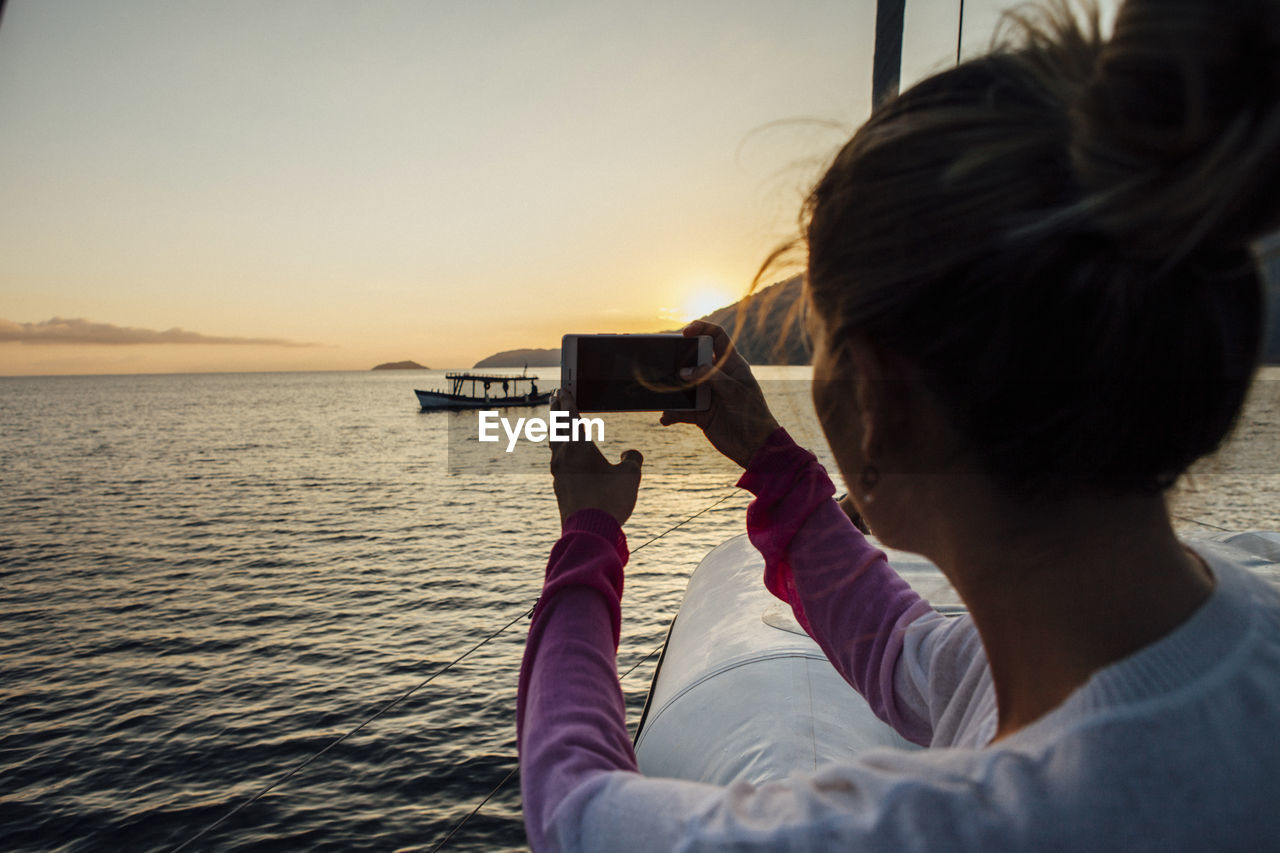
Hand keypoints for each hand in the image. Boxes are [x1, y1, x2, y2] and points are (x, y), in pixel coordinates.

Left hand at [549, 390, 643, 525]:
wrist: (588, 532)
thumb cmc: (610, 501)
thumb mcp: (630, 477)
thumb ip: (632, 460)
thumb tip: (628, 454)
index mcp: (578, 447)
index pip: (570, 417)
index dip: (568, 401)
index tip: (563, 389)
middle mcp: (563, 456)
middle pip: (557, 426)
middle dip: (557, 410)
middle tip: (555, 396)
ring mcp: (558, 473)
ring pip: (554, 444)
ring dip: (556, 428)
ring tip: (557, 422)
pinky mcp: (559, 487)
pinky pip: (557, 460)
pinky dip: (560, 449)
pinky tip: (565, 455)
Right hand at [660, 321, 780, 467]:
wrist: (756, 448)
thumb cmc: (753, 415)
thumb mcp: (735, 391)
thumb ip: (711, 377)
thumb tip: (684, 371)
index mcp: (731, 365)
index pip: (717, 337)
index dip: (702, 328)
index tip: (686, 332)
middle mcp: (717, 376)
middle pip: (693, 359)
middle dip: (678, 359)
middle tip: (667, 364)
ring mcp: (708, 394)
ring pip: (683, 385)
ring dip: (672, 390)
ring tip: (662, 394)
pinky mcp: (701, 413)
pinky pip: (681, 410)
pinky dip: (672, 414)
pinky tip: (666, 419)